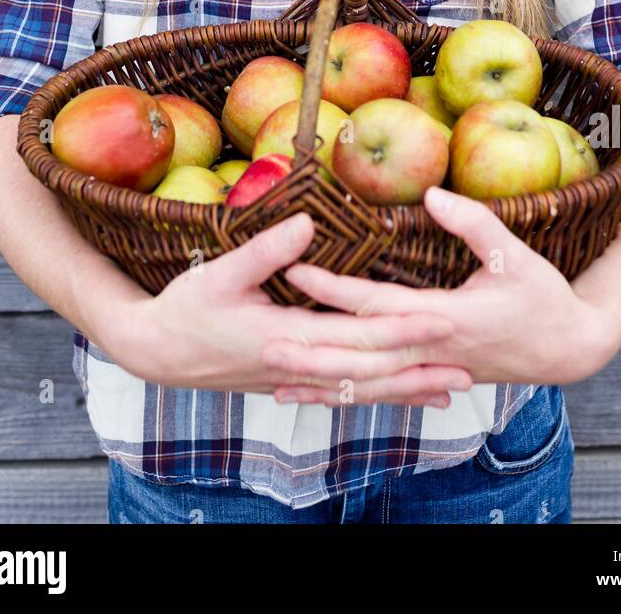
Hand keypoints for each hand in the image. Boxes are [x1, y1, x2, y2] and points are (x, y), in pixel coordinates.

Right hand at [106, 211, 473, 405]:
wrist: (154, 352)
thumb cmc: (184, 307)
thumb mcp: (219, 272)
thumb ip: (265, 250)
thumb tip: (307, 225)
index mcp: (287, 337)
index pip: (357, 334)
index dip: (402, 328)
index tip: (442, 320)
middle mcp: (297, 364)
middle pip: (369, 370)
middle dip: (418, 367)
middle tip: (466, 364)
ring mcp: (294, 377)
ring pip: (360, 388)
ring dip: (404, 389)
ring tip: (450, 390)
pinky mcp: (289, 379)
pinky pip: (341, 391)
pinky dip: (374, 394)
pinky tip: (398, 395)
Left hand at [269, 187, 620, 403]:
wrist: (570, 348)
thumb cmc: (544, 296)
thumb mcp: (516, 253)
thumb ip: (473, 223)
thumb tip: (431, 193)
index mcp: (447, 317)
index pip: (379, 304)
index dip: (336, 289)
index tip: (296, 271)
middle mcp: (431, 350)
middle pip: (362, 356)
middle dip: (313, 352)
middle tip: (264, 345)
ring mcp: (430, 370)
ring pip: (367, 383)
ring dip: (322, 384)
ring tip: (275, 381)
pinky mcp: (431, 377)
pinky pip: (381, 391)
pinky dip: (347, 395)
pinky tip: (316, 396)